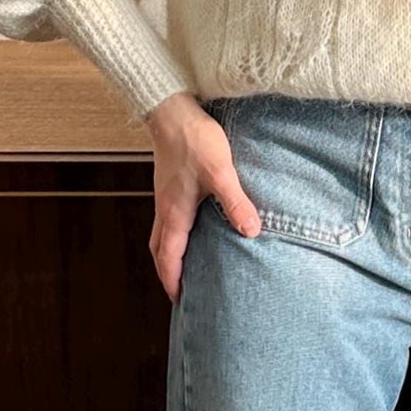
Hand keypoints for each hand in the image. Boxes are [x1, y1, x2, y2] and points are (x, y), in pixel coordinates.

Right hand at [143, 91, 261, 301]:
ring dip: (169, 254)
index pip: (168, 256)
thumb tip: (251, 232)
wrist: (172, 110)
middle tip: (180, 290)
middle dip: (167, 272)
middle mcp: (166, 208)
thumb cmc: (194, 139)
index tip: (180, 300)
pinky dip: (174, 234)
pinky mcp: (170, 184)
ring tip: (185, 266)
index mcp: (175, 212)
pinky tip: (192, 230)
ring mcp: (165, 196)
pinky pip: (168, 218)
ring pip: (162, 234)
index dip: (172, 280)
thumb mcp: (221, 172)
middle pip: (159, 249)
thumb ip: (236, 202)